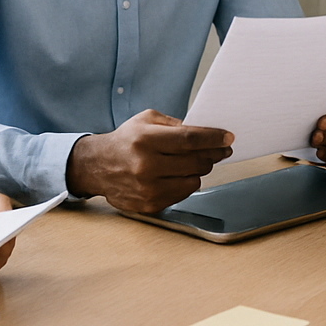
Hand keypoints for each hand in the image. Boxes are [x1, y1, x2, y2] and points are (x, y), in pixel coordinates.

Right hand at [65, 109, 232, 214]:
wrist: (97, 166)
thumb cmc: (127, 140)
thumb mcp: (147, 120)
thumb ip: (176, 124)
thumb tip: (206, 131)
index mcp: (145, 140)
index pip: (189, 139)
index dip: (213, 138)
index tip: (228, 137)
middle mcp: (146, 165)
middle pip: (196, 161)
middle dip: (213, 154)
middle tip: (221, 149)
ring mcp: (148, 188)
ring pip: (194, 180)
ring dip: (200, 170)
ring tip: (196, 161)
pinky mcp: (150, 204)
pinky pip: (183, 194)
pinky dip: (187, 183)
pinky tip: (181, 174)